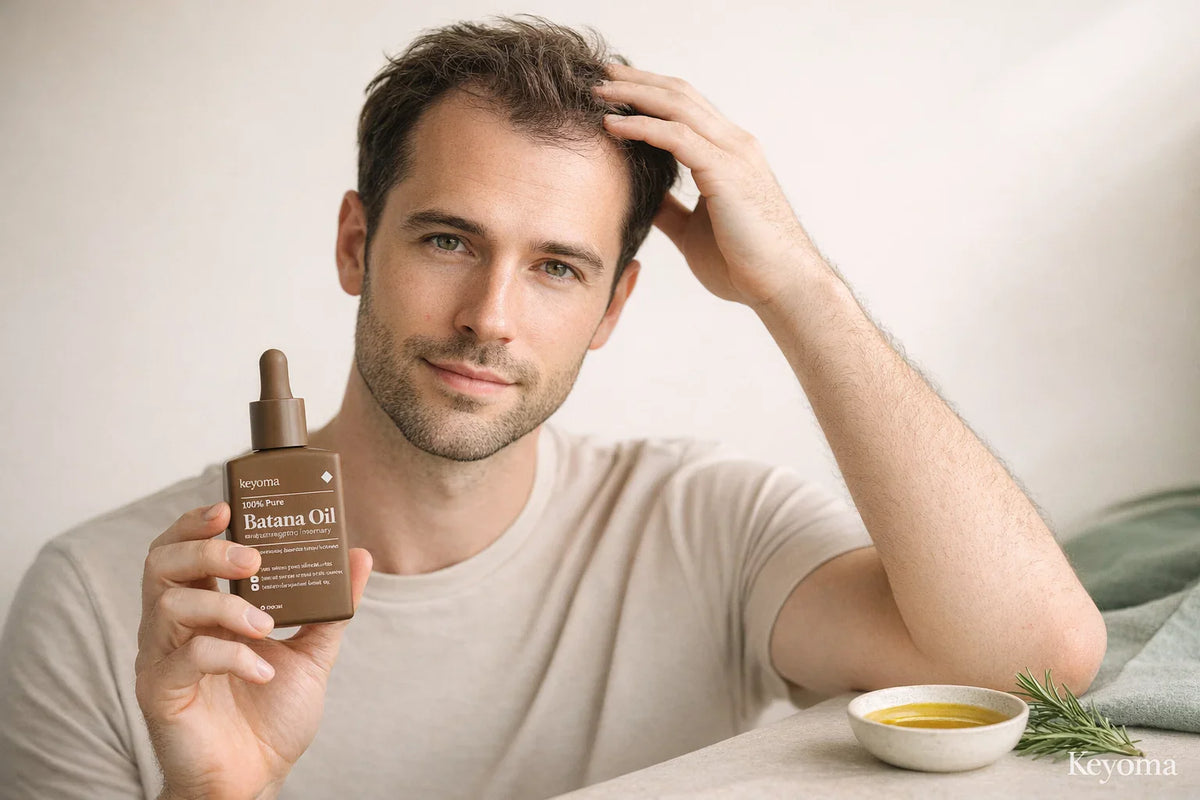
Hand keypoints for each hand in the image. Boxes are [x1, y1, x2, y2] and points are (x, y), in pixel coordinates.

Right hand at [136, 502, 371, 799]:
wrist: (256, 778)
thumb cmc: (271, 716)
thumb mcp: (311, 654)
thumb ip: (330, 607)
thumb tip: (360, 556)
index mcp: (203, 609)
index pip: (182, 550)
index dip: (196, 522)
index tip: (229, 506)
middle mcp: (174, 627)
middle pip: (162, 563)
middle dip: (206, 549)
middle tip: (253, 558)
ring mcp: (162, 658)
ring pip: (170, 603)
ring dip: (226, 604)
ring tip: (268, 624)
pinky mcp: (161, 692)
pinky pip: (187, 657)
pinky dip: (231, 655)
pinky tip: (263, 668)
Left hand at [593, 62, 818, 308]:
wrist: (782, 287)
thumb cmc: (744, 264)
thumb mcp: (694, 230)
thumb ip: (673, 209)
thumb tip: (647, 198)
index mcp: (729, 154)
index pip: (685, 108)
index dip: (649, 93)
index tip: (613, 89)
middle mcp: (734, 144)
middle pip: (679, 94)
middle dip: (637, 81)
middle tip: (600, 74)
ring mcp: (733, 154)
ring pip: (677, 106)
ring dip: (634, 95)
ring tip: (598, 91)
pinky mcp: (726, 172)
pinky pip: (678, 137)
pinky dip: (642, 127)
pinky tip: (613, 126)